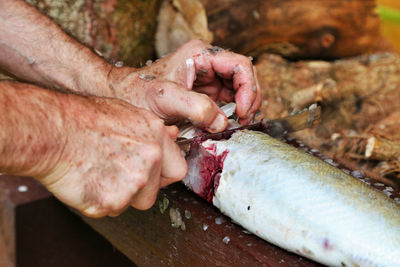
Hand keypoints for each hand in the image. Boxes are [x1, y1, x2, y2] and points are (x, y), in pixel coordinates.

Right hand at [40, 95, 186, 216]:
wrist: (51, 131)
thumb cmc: (81, 119)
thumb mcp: (125, 112)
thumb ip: (152, 131)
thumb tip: (172, 137)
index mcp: (155, 136)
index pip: (177, 169)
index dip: (163, 175)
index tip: (152, 176)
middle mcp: (150, 159)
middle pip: (154, 192)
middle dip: (140, 189)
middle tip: (116, 174)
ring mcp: (133, 181)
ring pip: (132, 202)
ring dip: (119, 196)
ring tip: (99, 173)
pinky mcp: (111, 201)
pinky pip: (110, 210)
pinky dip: (99, 202)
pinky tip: (88, 181)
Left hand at [108, 40, 260, 129]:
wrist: (124, 98)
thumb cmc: (138, 92)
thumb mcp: (164, 98)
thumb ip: (195, 108)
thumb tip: (222, 123)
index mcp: (200, 55)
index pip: (239, 66)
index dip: (248, 89)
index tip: (242, 112)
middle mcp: (207, 64)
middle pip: (243, 78)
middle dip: (248, 100)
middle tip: (243, 121)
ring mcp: (207, 80)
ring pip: (238, 91)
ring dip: (241, 109)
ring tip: (237, 125)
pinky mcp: (204, 94)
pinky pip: (226, 103)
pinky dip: (231, 115)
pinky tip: (226, 126)